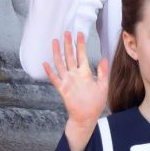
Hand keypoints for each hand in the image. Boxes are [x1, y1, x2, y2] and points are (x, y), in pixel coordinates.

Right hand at [42, 31, 107, 150]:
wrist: (87, 117)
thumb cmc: (95, 103)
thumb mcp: (103, 86)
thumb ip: (103, 73)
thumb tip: (104, 58)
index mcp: (85, 73)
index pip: (82, 55)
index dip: (80, 45)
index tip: (79, 34)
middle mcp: (75, 75)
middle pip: (70, 56)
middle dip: (68, 44)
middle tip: (66, 32)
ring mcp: (67, 81)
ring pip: (60, 64)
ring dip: (57, 53)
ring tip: (54, 42)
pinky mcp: (62, 89)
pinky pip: (54, 79)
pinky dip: (49, 71)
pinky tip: (45, 63)